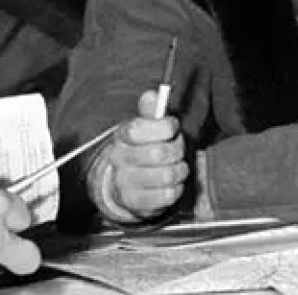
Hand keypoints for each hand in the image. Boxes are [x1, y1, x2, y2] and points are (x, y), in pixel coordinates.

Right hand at [90, 88, 188, 223]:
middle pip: (159, 153)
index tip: (172, 128)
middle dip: (177, 150)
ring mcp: (124, 183)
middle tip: (177, 150)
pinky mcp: (135, 203)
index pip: (139, 128)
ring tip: (175, 167)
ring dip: (179, 170)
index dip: (165, 127)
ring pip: (167, 175)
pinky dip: (176, 189)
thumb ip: (151, 111)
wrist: (128, 184)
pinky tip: (170, 184)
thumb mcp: (148, 127)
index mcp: (122, 136)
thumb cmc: (144, 148)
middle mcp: (119, 160)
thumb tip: (152, 94)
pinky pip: (168, 195)